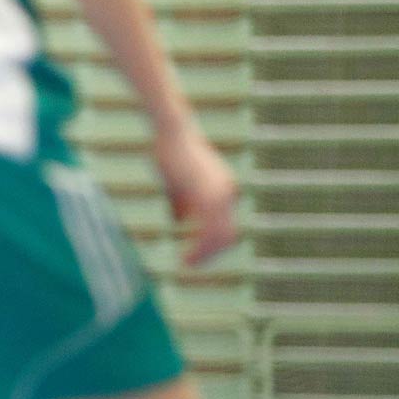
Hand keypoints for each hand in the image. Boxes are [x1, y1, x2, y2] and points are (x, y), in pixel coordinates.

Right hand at [155, 126, 239, 266]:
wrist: (172, 132)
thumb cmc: (171, 152)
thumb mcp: (177, 181)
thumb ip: (182, 202)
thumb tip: (180, 221)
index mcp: (223, 190)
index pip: (225, 226)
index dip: (210, 245)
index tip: (192, 257)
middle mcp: (227, 194)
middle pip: (228, 236)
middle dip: (210, 255)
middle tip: (190, 266)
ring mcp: (220, 195)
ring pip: (221, 237)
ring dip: (204, 255)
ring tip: (187, 265)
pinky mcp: (208, 196)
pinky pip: (208, 231)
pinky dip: (198, 248)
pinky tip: (185, 256)